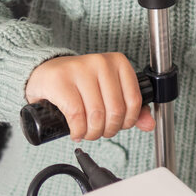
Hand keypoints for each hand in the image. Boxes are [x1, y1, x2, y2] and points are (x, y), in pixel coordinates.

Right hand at [23, 53, 152, 141]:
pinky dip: (78, 130)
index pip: (134, 101)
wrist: (45, 72)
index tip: (118, 126)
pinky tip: (76, 131)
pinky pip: (76, 115)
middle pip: (115, 110)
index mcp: (119, 62)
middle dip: (108, 130)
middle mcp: (101, 62)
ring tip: (88, 132)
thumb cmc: (80, 83)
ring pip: (97, 115)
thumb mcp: (109, 90)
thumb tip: (149, 124)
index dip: (127, 121)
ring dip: (92, 133)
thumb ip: (131, 107)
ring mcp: (80, 69)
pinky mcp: (61, 81)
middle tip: (100, 132)